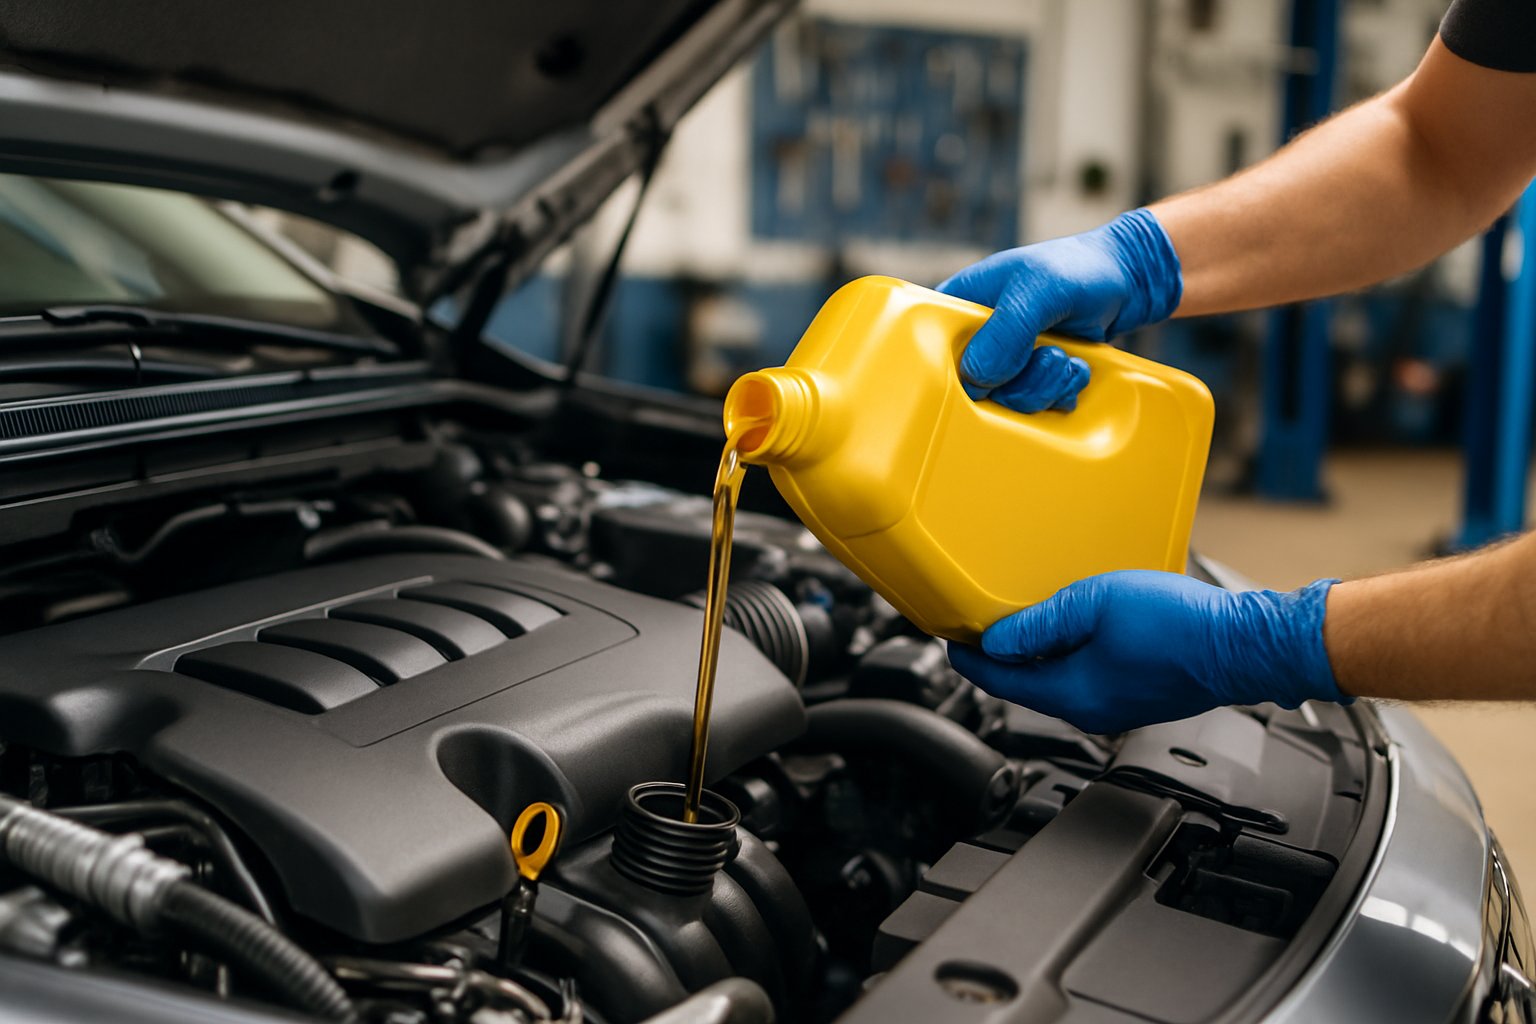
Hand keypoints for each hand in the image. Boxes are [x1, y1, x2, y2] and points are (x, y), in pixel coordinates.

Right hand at [936, 208, 1182, 412]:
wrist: (1127, 281)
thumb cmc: (1077, 269)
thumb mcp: (1038, 290)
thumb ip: (1006, 331)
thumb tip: (975, 376)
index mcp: (958, 308)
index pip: (930, 351)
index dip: (958, 370)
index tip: (999, 369)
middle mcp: (976, 339)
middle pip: (972, 389)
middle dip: (1018, 383)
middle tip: (1049, 357)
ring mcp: (1004, 361)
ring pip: (1007, 402)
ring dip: (1045, 387)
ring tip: (1067, 359)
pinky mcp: (1030, 378)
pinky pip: (1035, 407)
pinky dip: (1060, 393)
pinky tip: (1075, 368)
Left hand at [947, 571, 1346, 733]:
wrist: (1245, 644)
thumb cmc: (1182, 625)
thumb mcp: (1096, 604)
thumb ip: (1040, 622)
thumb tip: (996, 638)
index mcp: (1072, 692)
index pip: (998, 681)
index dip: (968, 657)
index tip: (951, 637)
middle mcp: (1090, 709)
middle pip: (1024, 684)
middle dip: (997, 656)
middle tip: (977, 624)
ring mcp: (1115, 706)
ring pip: (1055, 682)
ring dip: (1032, 655)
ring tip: (1018, 622)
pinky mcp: (1136, 695)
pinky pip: (1085, 678)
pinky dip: (1065, 656)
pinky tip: (1070, 630)